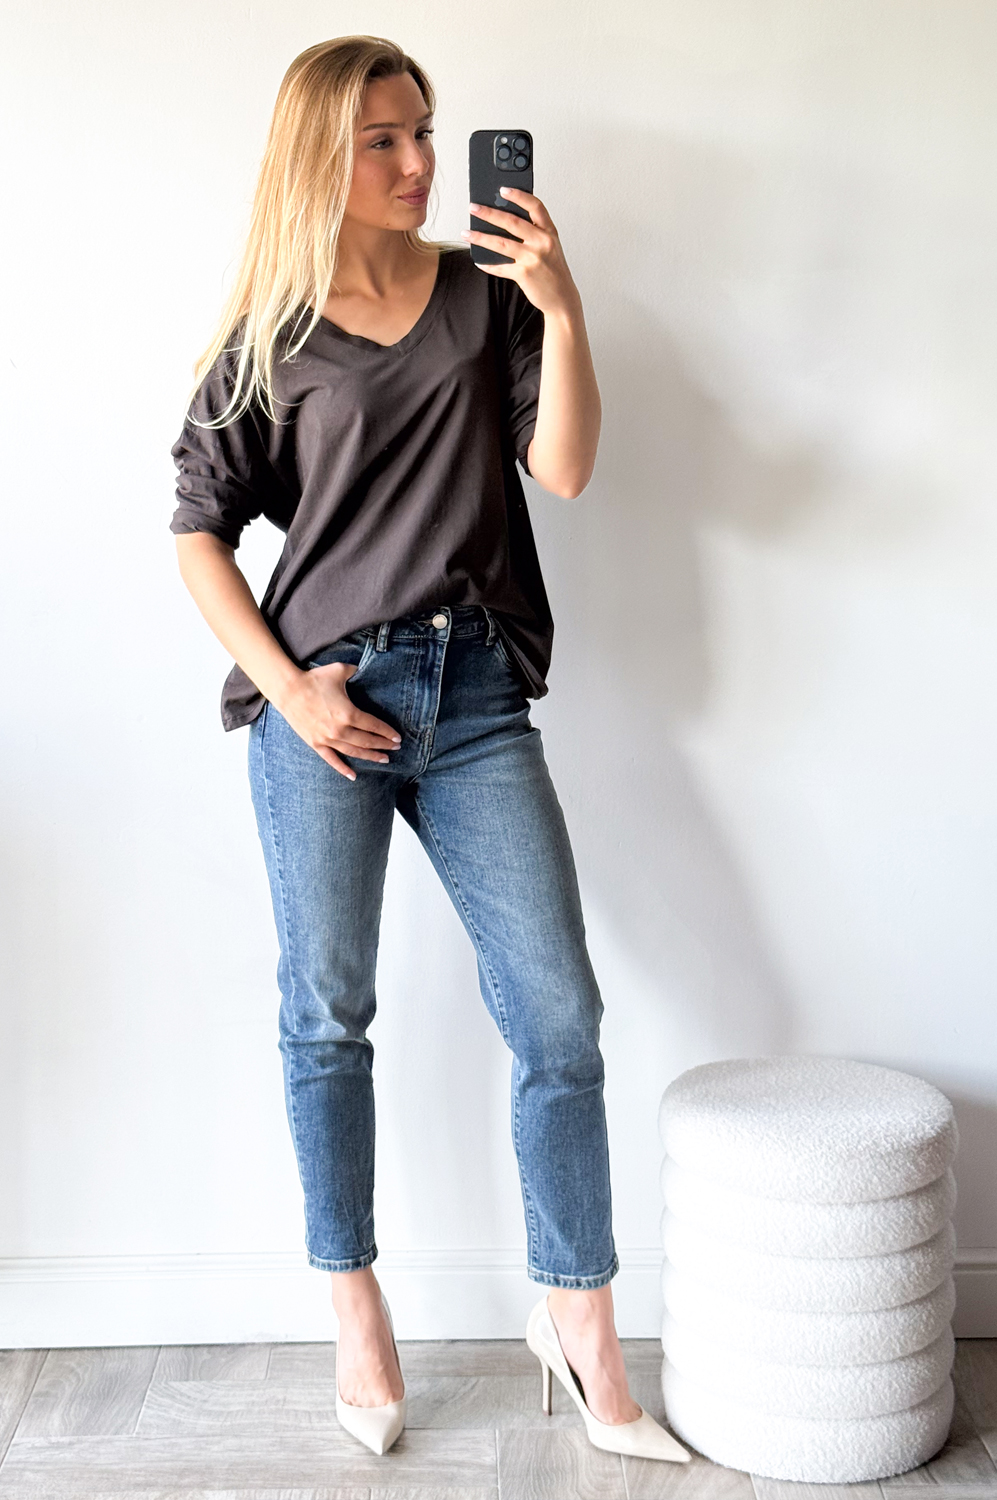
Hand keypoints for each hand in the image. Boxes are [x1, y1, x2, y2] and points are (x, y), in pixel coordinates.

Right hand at [276, 663, 400, 780]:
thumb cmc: (314, 679)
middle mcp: (340, 730)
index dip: (387, 732)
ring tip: (383, 759)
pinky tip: (353, 776)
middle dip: (383, 745)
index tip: (397, 737)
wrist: (288, 690)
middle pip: (367, 741)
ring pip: (354, 752)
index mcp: (349, 713)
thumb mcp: (339, 670)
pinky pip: (332, 760)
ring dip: (370, 756)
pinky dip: (343, 769)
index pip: (374, 726)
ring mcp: (327, 739)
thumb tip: (364, 668)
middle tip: (395, 748)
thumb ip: (356, 670)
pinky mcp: (316, 743)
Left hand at [462, 189, 579, 317]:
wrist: (562, 298)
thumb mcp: (550, 247)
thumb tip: (504, 221)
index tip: (503, 189)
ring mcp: (533, 258)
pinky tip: (479, 261)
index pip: (535, 206)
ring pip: (501, 243)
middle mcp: (542, 242)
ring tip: (466, 232)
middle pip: (512, 222)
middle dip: (489, 213)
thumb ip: (534, 233)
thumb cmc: (554, 271)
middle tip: (474, 208)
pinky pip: (500, 267)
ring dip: (480, 237)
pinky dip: (488, 265)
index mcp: (549, 232)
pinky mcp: (524, 274)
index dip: (519, 195)